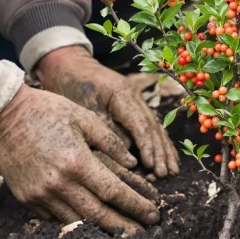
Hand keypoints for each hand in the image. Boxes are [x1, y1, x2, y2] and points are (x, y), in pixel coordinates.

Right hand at [0, 84, 158, 234]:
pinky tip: (91, 222)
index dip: (137, 206)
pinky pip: (57, 218)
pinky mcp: (28, 199)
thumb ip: (111, 142)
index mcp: (77, 161)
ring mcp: (41, 194)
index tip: (154, 213)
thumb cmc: (46, 110)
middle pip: (99, 215)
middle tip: (145, 235)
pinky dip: (76, 221)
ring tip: (123, 233)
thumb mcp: (84, 118)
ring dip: (102, 229)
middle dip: (125, 227)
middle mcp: (59, 183)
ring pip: (78, 221)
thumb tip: (133, 165)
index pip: (114, 192)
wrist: (1, 116)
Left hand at [36, 46, 179, 176]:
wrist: (66, 64)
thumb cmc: (71, 84)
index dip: (147, 147)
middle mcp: (134, 96)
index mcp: (123, 94)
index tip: (150, 166)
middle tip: (166, 174)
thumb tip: (126, 156)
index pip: (140, 124)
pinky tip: (166, 156)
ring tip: (172, 171)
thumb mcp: (84, 109)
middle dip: (160, 152)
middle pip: (152, 127)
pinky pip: (148, 126)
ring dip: (164, 150)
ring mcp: (136, 100)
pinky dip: (157, 142)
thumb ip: (106, 131)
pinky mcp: (132, 106)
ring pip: (154, 127)